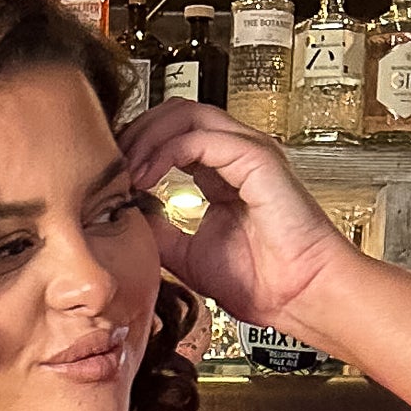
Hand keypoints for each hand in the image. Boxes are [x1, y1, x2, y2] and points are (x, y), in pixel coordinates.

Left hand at [122, 99, 351, 335]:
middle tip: (109, 164)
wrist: (300, 297)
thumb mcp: (188, 255)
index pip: (174, 135)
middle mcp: (237, 153)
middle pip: (176, 113)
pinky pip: (199, 138)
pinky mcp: (255, 157)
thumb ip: (160, 231)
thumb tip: (126, 217)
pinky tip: (145, 177)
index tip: (111, 174)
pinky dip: (165, 151)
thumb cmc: (263, 283)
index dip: (139, 147)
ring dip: (145, 137)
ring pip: (185, 114)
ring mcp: (248, 150)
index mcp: (224, 171)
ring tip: (124, 170)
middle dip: (136, 133)